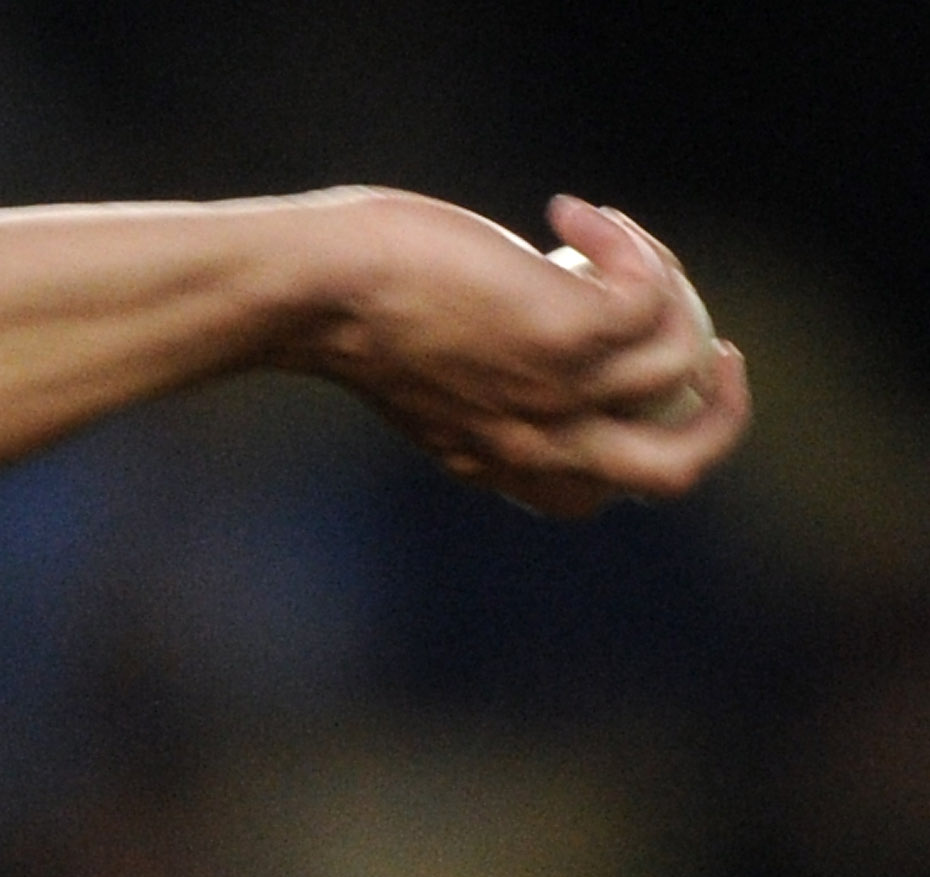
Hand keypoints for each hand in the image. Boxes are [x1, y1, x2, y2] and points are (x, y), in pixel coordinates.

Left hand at [293, 189, 747, 516]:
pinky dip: (632, 243)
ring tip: (631, 244)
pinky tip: (576, 215)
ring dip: (682, 293)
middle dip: (722, 418)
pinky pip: (651, 294)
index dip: (634, 444)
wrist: (321, 296)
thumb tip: (505, 343)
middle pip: (673, 473)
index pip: (593, 494)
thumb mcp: (417, 374)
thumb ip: (470, 386)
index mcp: (496, 465)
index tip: (638, 388)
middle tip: (721, 351)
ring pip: (683, 373)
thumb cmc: (350, 320)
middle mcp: (536, 447)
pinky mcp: (569, 335)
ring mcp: (558, 395)